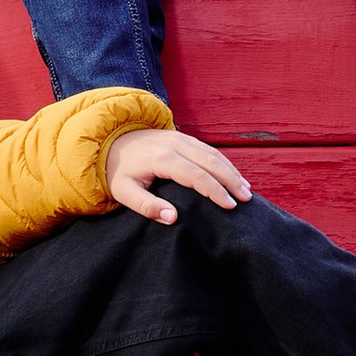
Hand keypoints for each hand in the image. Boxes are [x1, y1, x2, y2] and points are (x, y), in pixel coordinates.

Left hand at [105, 123, 254, 221]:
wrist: (109, 142)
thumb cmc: (118, 172)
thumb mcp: (124, 193)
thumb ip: (147, 206)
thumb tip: (173, 218)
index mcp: (162, 158)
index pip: (196, 175)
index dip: (215, 191)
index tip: (230, 206)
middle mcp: (174, 144)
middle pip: (210, 161)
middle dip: (231, 180)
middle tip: (246, 199)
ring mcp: (179, 137)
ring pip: (213, 153)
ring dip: (231, 171)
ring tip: (246, 189)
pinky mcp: (182, 137)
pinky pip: (208, 149)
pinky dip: (223, 162)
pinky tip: (233, 175)